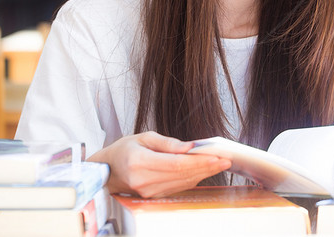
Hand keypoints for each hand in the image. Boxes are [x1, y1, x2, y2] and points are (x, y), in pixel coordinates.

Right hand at [89, 131, 231, 197]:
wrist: (107, 171)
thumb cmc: (125, 150)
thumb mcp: (143, 137)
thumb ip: (167, 143)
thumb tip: (190, 147)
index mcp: (139, 162)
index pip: (176, 164)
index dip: (199, 161)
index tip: (217, 155)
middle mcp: (143, 180)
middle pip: (182, 175)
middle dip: (207, 167)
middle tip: (226, 160)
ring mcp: (148, 192)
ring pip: (183, 183)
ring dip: (204, 174)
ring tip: (221, 164)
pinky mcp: (152, 196)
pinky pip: (178, 187)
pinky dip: (193, 179)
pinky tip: (205, 171)